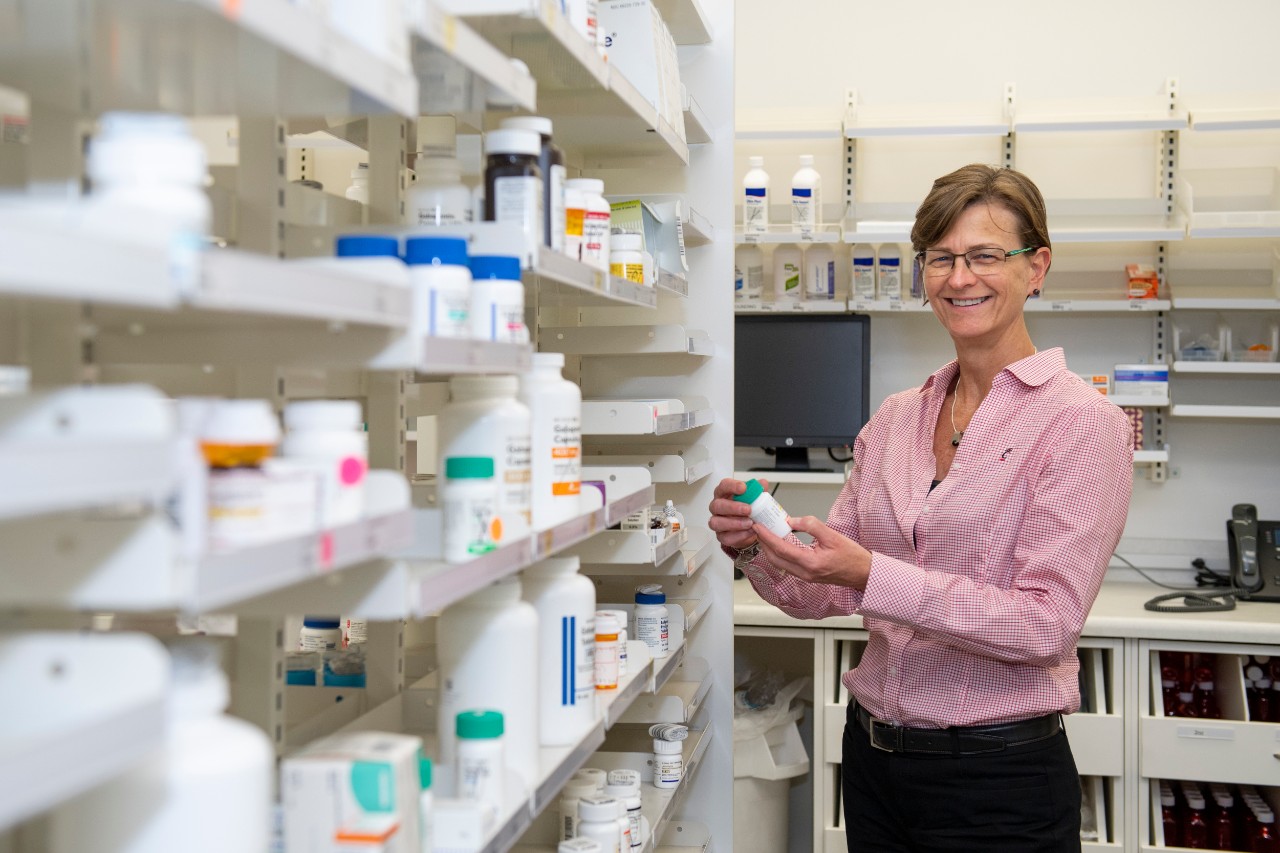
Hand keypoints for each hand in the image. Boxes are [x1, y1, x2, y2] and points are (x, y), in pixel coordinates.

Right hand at [708, 476, 766, 551]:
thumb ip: (758, 491)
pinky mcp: (721, 536)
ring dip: (734, 523)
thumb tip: (762, 483)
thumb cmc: (748, 510)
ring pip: (717, 522)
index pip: (723, 486)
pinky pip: (725, 537)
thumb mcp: (755, 498)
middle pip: (717, 505)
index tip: (743, 488)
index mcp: (724, 494)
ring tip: (749, 523)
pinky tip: (749, 532)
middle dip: (733, 507)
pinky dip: (738, 535)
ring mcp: (717, 522)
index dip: (732, 486)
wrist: (749, 528)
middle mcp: (718, 507)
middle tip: (748, 509)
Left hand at [755, 515, 871, 590]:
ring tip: (766, 534)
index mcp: (811, 563)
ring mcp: (805, 576)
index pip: (781, 549)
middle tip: (758, 529)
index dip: (767, 537)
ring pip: (780, 563)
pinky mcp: (807, 576)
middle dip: (763, 543)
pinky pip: (787, 565)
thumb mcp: (833, 535)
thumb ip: (811, 525)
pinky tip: (780, 543)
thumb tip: (791, 521)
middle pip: (775, 558)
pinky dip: (779, 554)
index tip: (758, 527)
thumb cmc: (852, 556)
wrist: (863, 573)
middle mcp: (805, 573)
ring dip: (770, 549)